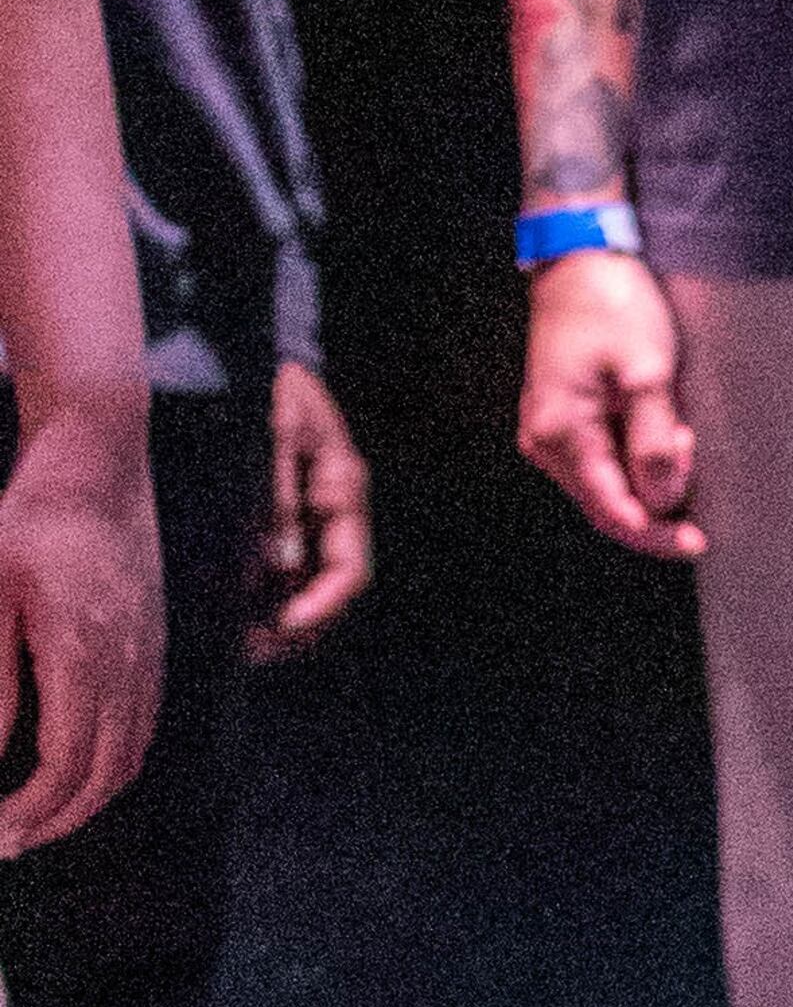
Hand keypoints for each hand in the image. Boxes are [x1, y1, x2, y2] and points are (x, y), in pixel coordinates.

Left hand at [0, 387, 160, 850]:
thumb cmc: (31, 519)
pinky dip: (111, 765)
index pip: (65, 767)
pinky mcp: (152, 644)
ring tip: (41, 819)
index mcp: (85, 659)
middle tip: (9, 843)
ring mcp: (148, 657)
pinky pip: (142, 727)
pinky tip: (79, 768)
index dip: (29, 812)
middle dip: (55, 820)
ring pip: (129, 756)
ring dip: (86, 800)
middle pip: (104, 775)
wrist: (100, 462)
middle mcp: (128, 668)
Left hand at [248, 354, 370, 653]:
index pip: (350, 572)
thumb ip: (276, 492)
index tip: (282, 631)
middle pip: (329, 591)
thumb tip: (278, 560)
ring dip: (275, 618)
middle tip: (250, 651)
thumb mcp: (271, 431)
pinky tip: (227, 609)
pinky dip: (259, 594)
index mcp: (345, 489)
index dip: (320, 609)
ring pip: (304, 587)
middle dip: (296, 628)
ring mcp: (308, 515)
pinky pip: (279, 569)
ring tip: (233, 640)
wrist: (241, 355)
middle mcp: (334, 510)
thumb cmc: (263, 384)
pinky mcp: (280, 515)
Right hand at [519, 245, 699, 558]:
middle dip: (659, 500)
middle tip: (692, 455)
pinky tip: (663, 429)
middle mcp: (545, 441)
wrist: (581, 261)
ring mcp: (550, 432)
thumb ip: (655, 442)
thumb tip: (662, 502)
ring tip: (679, 430)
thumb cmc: (613, 306)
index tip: (699, 542)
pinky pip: (604, 462)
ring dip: (650, 476)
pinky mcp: (564, 421)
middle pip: (608, 506)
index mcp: (562, 432)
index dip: (657, 534)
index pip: (613, 511)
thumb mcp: (648, 371)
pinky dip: (638, 459)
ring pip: (607, 486)